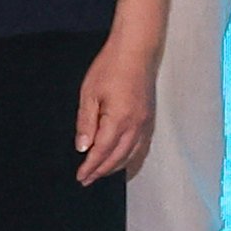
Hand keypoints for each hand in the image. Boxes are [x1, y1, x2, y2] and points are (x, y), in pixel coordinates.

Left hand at [76, 39, 159, 185]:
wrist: (136, 50)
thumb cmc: (110, 68)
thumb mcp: (89, 94)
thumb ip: (86, 123)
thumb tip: (83, 147)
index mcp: (119, 120)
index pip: (102, 151)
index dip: (90, 166)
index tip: (80, 176)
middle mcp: (136, 125)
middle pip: (118, 157)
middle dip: (102, 171)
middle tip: (87, 179)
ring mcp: (145, 122)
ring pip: (132, 154)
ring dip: (116, 167)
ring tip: (101, 173)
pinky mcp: (149, 117)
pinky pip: (142, 145)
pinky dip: (131, 157)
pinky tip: (123, 160)